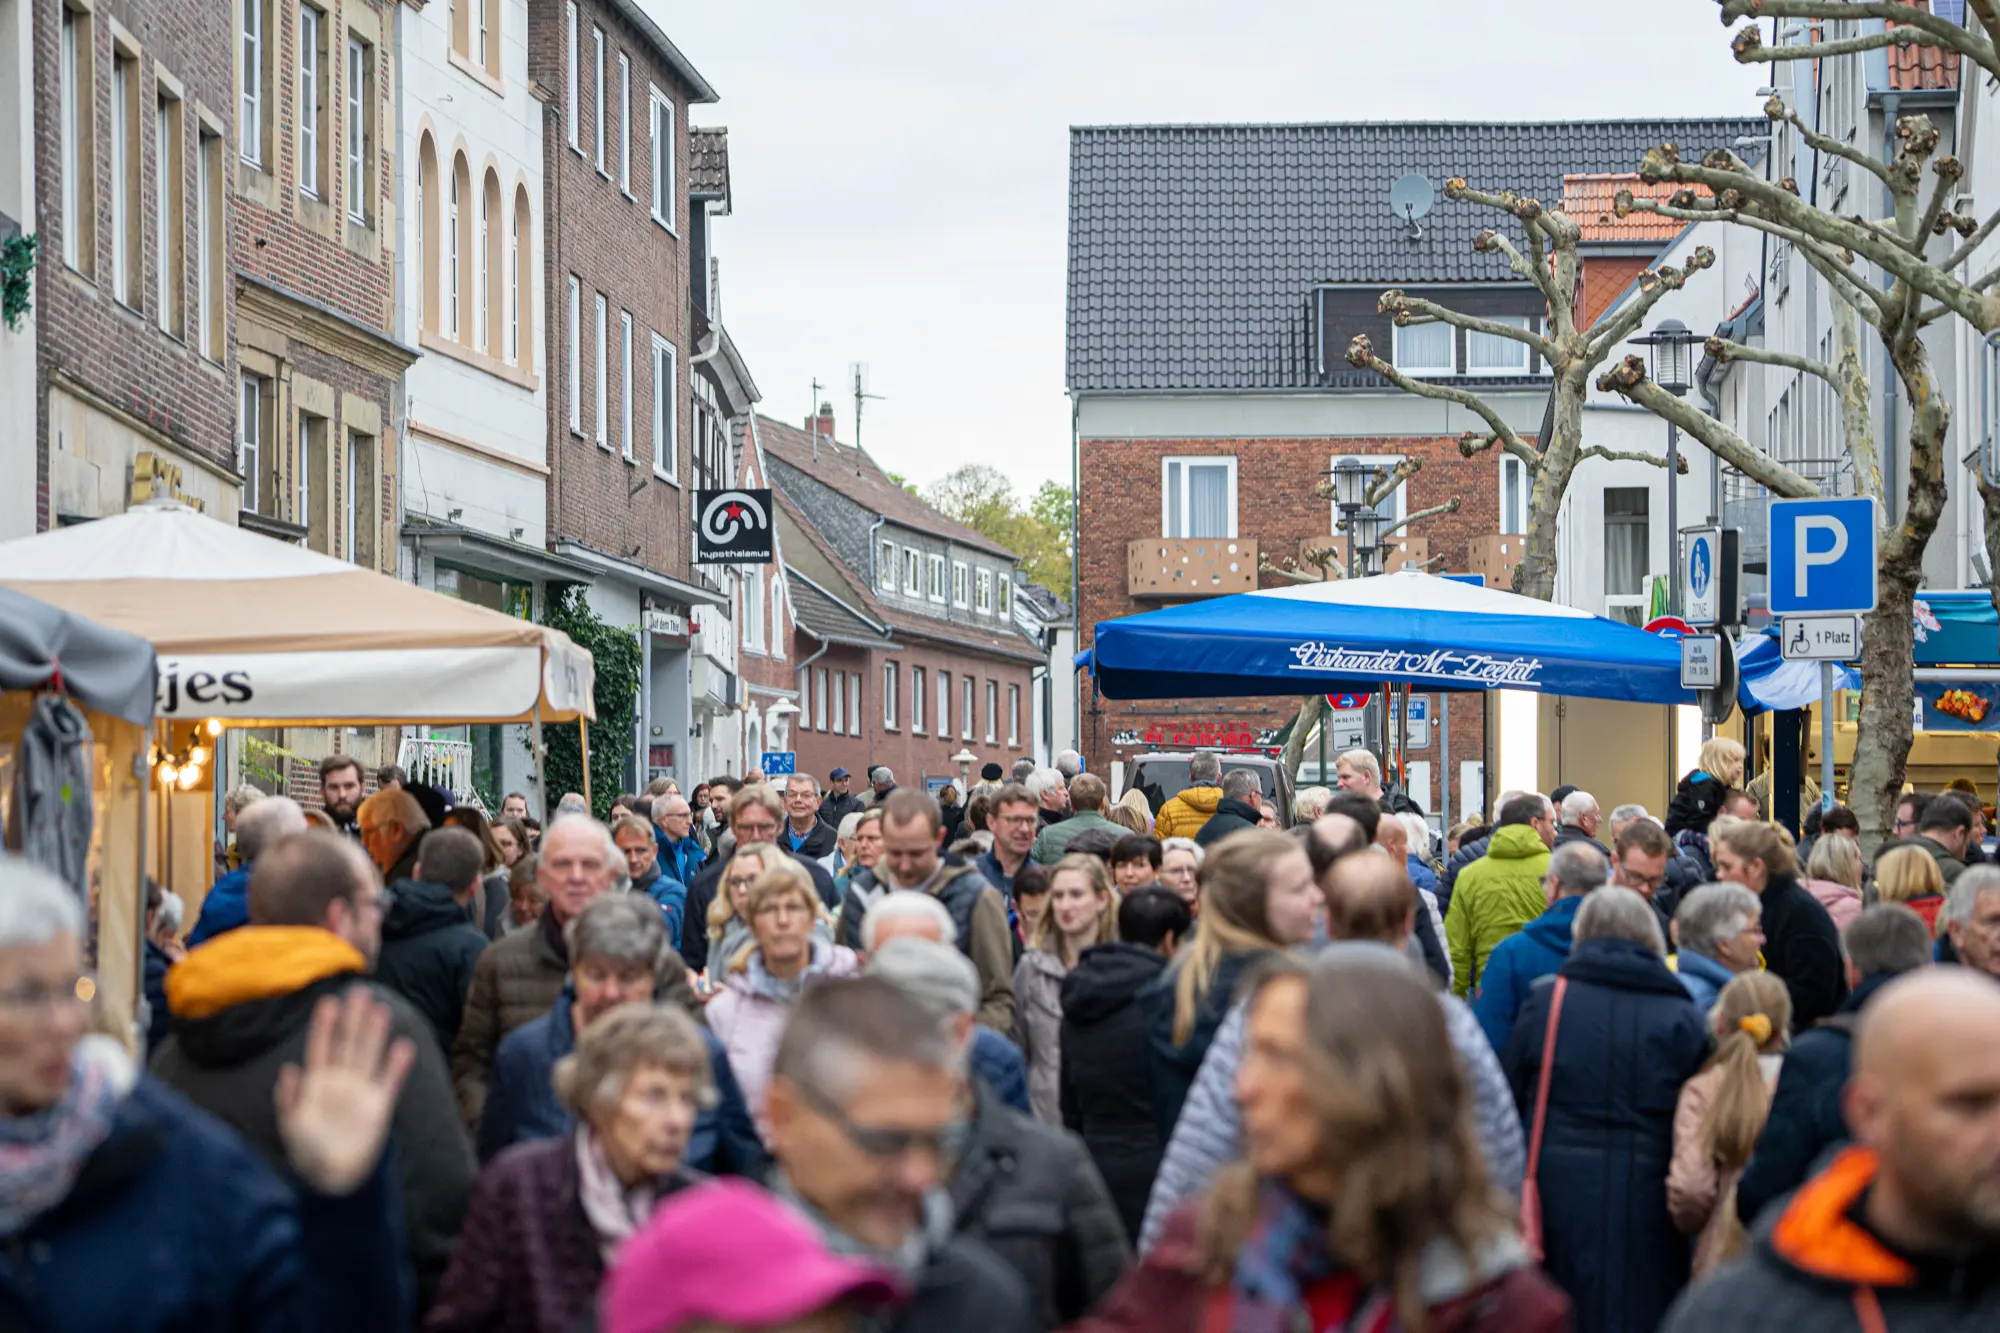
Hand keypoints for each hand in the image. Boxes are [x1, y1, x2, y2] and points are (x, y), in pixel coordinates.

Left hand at [275, 988, 415, 1195]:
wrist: (332, 1178)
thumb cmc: (306, 1151)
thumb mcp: (290, 1125)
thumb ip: (288, 1099)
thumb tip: (289, 1069)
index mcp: (316, 1083)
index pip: (321, 1048)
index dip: (324, 1026)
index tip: (328, 1002)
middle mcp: (340, 1081)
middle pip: (348, 1044)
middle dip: (353, 1019)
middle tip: (360, 992)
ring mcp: (361, 1091)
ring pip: (369, 1056)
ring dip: (375, 1034)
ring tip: (381, 1010)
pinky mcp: (379, 1106)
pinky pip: (390, 1082)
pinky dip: (398, 1066)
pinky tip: (404, 1046)